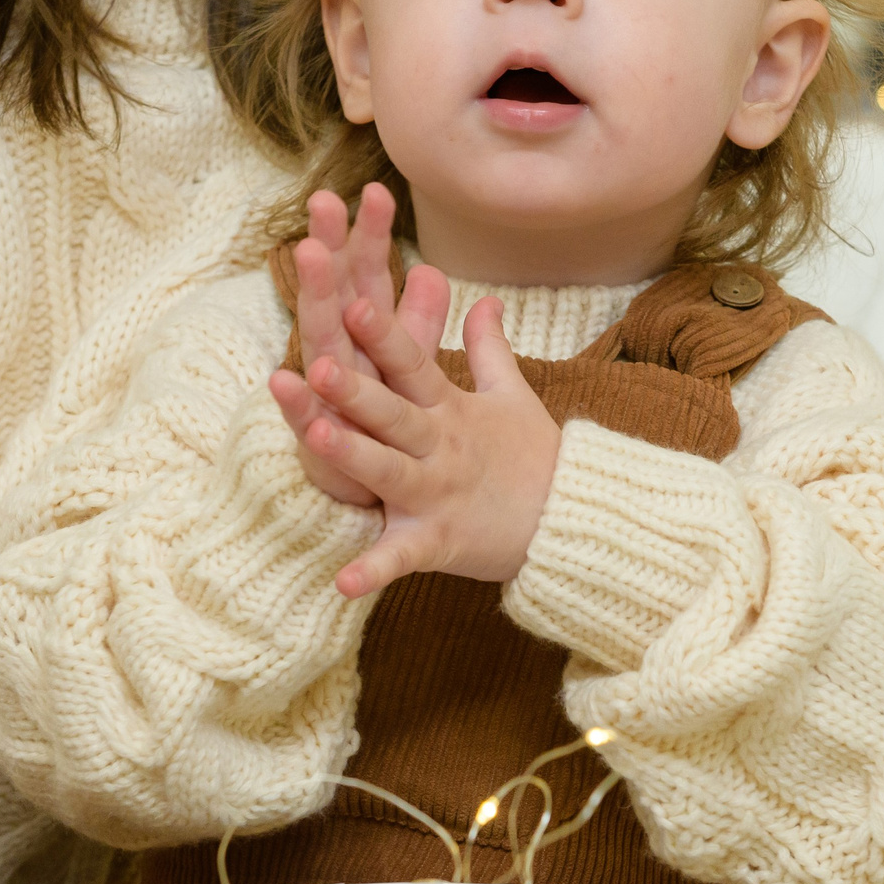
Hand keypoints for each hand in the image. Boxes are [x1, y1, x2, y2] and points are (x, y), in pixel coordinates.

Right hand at [271, 184, 448, 505]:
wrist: (369, 498)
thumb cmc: (386, 428)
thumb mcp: (408, 369)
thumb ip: (418, 323)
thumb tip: (434, 270)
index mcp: (364, 338)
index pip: (367, 276)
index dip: (371, 235)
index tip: (375, 188)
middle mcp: (339, 357)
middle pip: (336, 292)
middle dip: (330, 246)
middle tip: (324, 200)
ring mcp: (323, 395)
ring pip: (317, 340)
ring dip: (312, 299)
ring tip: (308, 256)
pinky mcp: (315, 441)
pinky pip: (302, 418)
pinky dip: (293, 402)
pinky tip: (280, 377)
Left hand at [290, 284, 561, 598]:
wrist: (571, 523)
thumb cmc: (536, 458)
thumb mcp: (513, 396)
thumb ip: (489, 347)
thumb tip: (487, 299)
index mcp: (451, 409)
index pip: (414, 364)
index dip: (385, 335)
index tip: (353, 303)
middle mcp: (439, 447)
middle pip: (393, 413)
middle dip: (356, 390)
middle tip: (318, 364)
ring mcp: (437, 495)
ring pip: (388, 471)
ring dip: (353, 456)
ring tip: (312, 436)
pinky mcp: (438, 543)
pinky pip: (401, 558)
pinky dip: (374, 571)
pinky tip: (342, 584)